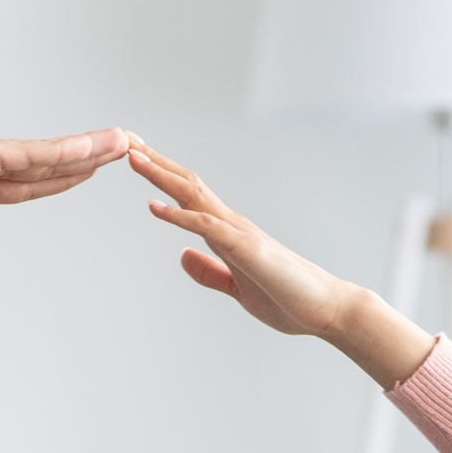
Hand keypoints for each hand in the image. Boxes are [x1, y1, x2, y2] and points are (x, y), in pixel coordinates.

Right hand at [0, 130, 137, 266]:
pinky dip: (62, 153)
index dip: (55, 182)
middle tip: (122, 152)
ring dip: (87, 150)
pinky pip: (27, 157)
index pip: (20, 187)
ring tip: (125, 143)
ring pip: (43, 156)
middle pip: (41, 166)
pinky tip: (93, 150)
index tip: (86, 177)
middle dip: (83, 161)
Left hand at [128, 141, 436, 386]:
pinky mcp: (247, 251)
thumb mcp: (237, 288)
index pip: (188, 196)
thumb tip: (183, 256)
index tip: (135, 158)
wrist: (326, 310)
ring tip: (134, 159)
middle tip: (125, 142)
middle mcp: (232, 225)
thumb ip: (210, 272)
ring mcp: (240, 234)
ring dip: (162, 177)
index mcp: (228, 233)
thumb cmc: (288, 299)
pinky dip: (180, 216)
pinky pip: (208, 228)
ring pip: (195, 196)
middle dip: (155, 163)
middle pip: (187, 185)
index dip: (161, 176)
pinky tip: (155, 208)